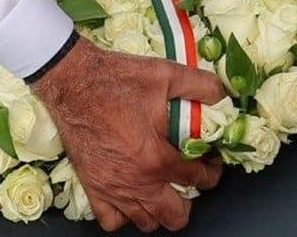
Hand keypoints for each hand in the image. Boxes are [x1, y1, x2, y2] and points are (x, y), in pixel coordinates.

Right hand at [33, 39, 226, 231]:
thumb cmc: (115, 80)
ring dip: (159, 209)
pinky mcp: (92, 188)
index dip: (212, 172)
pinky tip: (131, 196)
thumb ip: (201, 86)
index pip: (197, 179)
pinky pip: (111, 221)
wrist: (73, 81)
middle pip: (174, 215)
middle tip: (189, 182)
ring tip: (163, 190)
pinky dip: (124, 215)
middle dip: (189, 201)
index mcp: (156, 158)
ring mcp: (112, 189)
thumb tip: (223, 95)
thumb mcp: (167, 74)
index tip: (211, 164)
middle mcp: (135, 181)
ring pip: (145, 222)